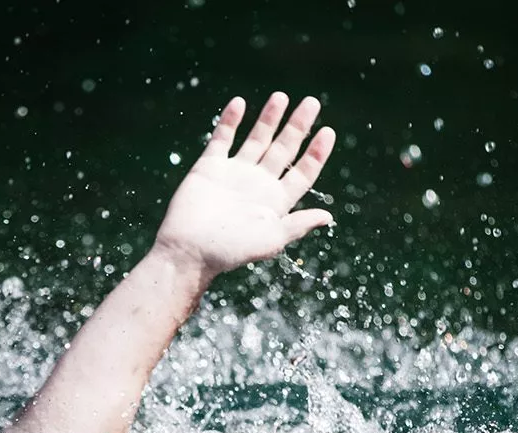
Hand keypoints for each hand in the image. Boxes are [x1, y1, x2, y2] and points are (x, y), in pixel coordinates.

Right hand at [153, 92, 336, 277]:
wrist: (189, 250)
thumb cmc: (231, 250)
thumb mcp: (272, 238)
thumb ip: (298, 224)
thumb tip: (328, 217)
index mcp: (276, 201)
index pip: (302, 172)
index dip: (316, 153)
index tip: (328, 131)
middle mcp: (258, 184)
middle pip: (284, 149)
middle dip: (298, 126)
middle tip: (312, 102)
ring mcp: (234, 173)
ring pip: (256, 139)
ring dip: (269, 118)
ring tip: (281, 96)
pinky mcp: (209, 167)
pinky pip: (222, 139)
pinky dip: (230, 121)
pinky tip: (240, 103)